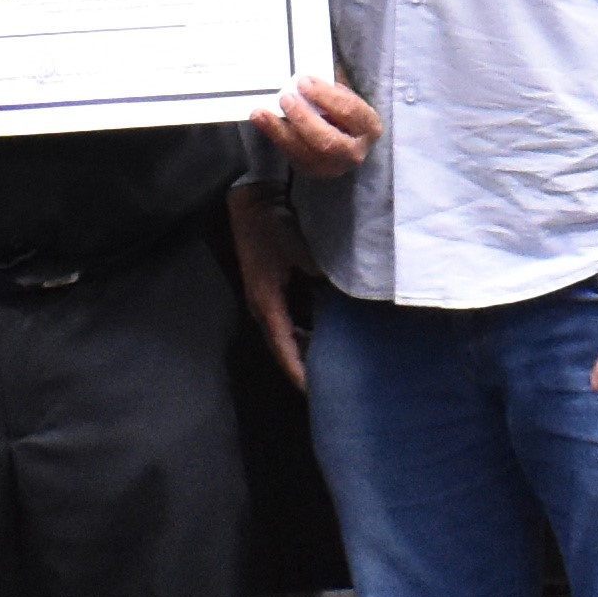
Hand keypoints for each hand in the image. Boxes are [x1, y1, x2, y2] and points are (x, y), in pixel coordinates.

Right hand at [229, 184, 313, 389]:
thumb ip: (323, 278)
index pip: (285, 349)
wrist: (252, 204)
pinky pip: (284, 322)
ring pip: (283, 336)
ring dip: (302, 350)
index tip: (314, 392)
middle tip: (327, 385)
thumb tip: (345, 296)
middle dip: (302, 367)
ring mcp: (261, 301)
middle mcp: (261, 308)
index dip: (299, 372)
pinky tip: (319, 335)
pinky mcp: (266, 292)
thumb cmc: (275, 227)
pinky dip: (300, 334)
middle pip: (283, 348)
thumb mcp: (303, 252)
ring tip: (327, 365)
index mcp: (268, 304)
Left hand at [253, 75, 380, 180]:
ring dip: (280, 130)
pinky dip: (274, 136)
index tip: (304, 81)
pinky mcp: (311, 170)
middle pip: (327, 140)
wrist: (344, 140)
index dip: (326, 96)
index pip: (350, 111)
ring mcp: (332, 166)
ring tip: (261, 112)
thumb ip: (330, 87)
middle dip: (303, 118)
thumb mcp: (344, 95)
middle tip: (285, 97)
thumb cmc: (343, 110)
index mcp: (369, 127)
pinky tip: (260, 120)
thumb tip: (306, 74)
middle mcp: (354, 151)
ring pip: (305, 152)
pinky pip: (291, 155)